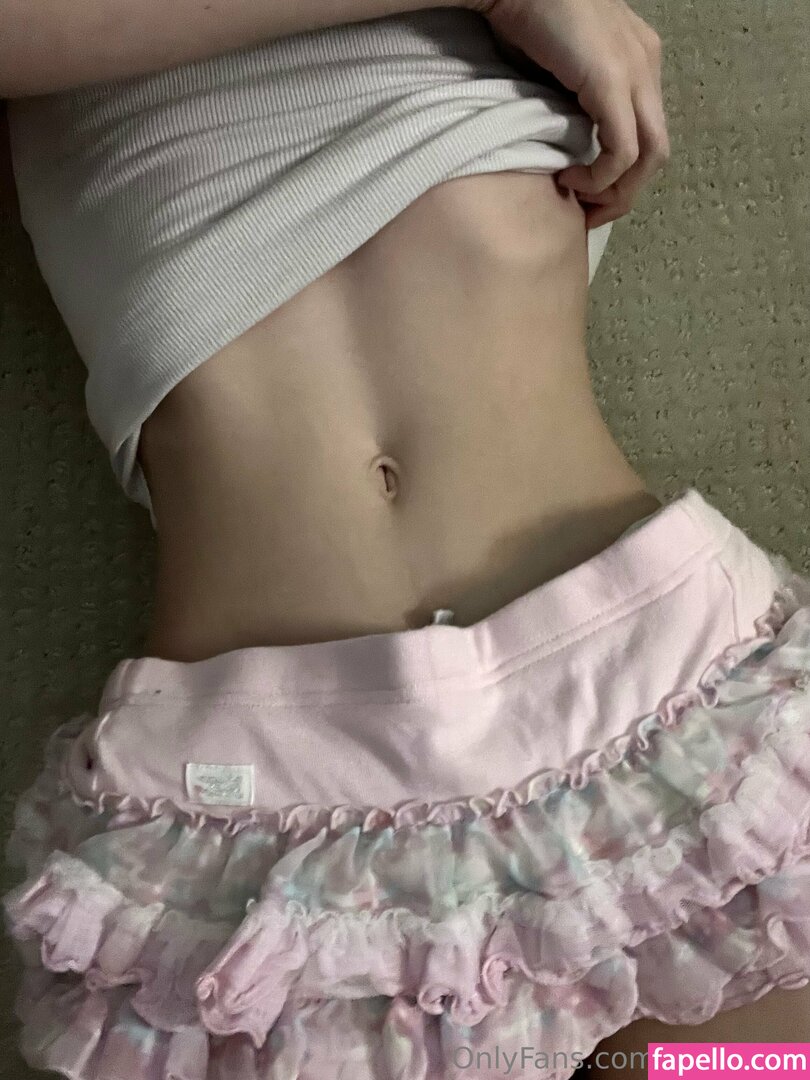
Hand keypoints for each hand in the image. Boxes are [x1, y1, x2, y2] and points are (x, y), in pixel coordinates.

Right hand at [474, 0, 669, 228]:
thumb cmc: (523, 16)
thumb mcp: (560, 67)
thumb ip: (575, 98)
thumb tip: (566, 144)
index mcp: (638, 58)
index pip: (647, 131)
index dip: (623, 174)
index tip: (587, 195)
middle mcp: (647, 63)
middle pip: (658, 151)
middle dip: (625, 194)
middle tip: (589, 213)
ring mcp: (636, 71)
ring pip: (650, 157)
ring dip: (617, 192)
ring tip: (581, 201)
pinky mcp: (613, 82)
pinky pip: (623, 151)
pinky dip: (601, 178)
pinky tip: (572, 178)